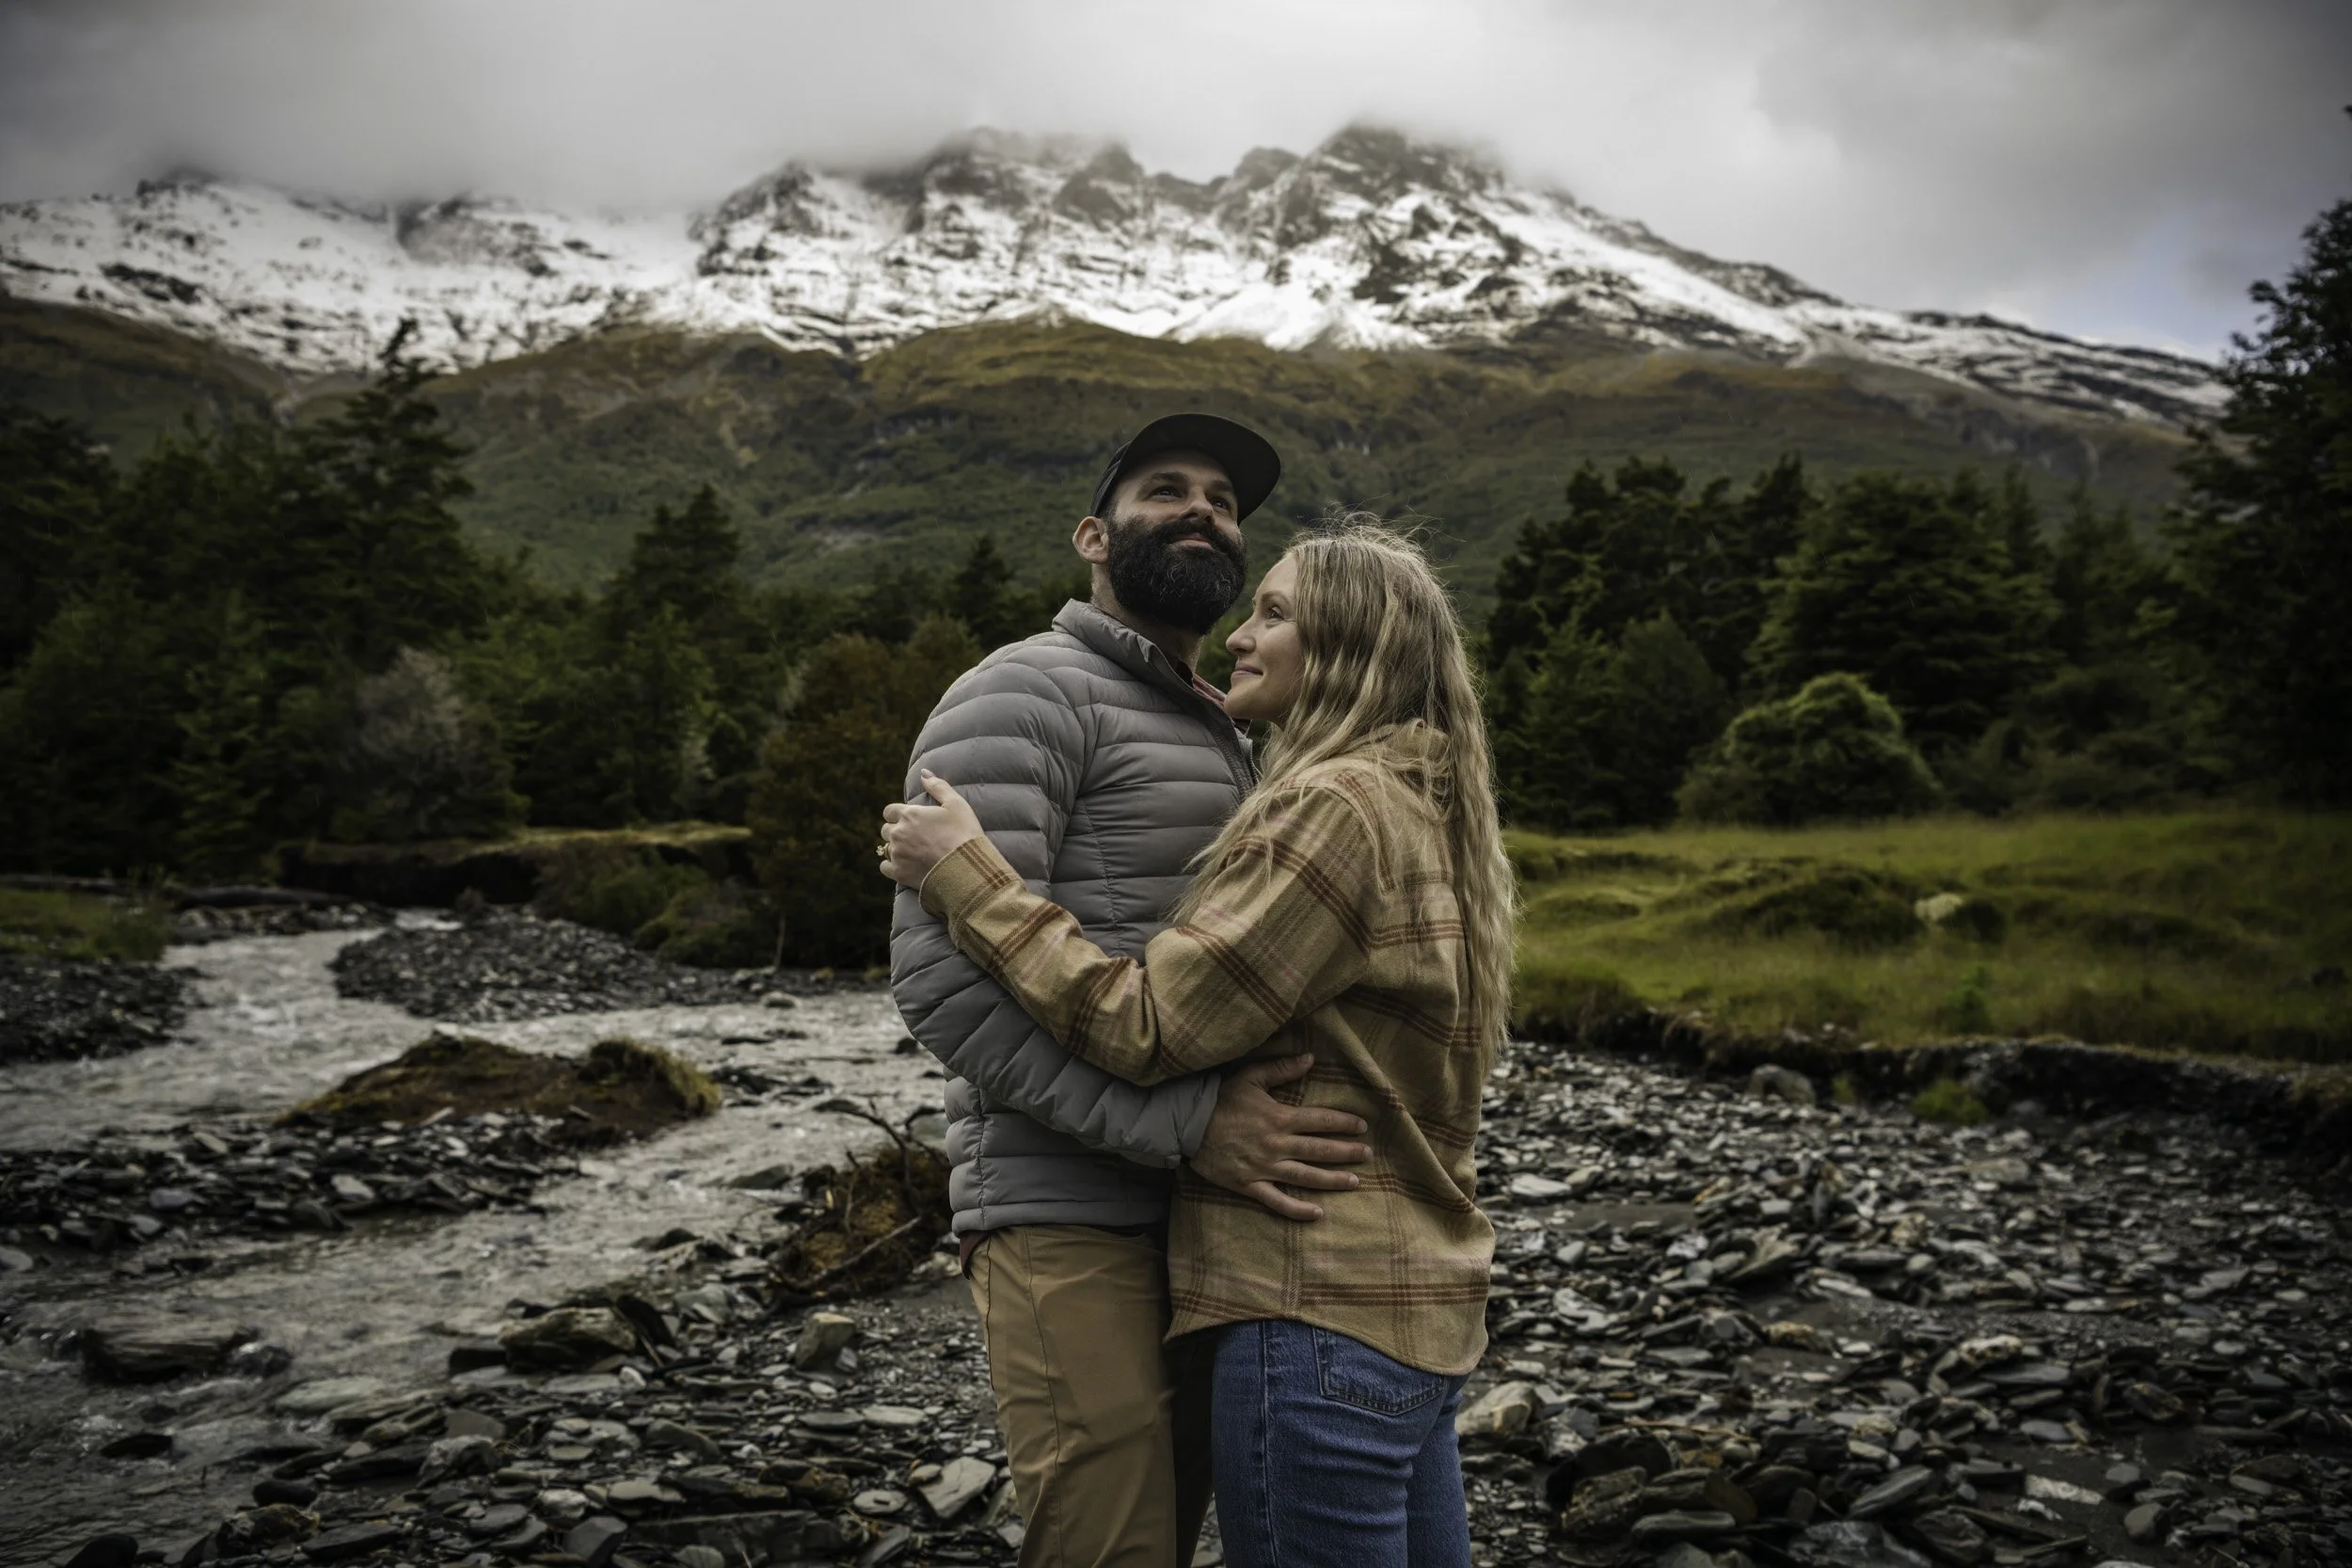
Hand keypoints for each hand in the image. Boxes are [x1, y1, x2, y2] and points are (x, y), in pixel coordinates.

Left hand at [879, 771, 985, 888]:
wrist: (967, 867)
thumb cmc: (964, 833)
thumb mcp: (956, 804)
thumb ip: (938, 786)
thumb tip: (924, 773)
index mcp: (910, 814)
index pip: (889, 811)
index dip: (898, 815)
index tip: (909, 821)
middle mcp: (899, 833)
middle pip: (886, 830)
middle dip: (896, 832)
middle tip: (914, 838)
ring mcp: (897, 853)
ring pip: (886, 848)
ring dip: (896, 849)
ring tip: (913, 853)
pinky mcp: (899, 872)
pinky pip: (885, 867)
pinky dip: (892, 866)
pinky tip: (906, 866)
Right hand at [1189, 1055, 1371, 1222]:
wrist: (1187, 1124)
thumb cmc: (1220, 1099)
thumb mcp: (1250, 1077)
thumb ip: (1281, 1069)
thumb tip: (1310, 1059)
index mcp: (1279, 1118)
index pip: (1320, 1121)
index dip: (1344, 1123)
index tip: (1363, 1126)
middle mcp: (1276, 1145)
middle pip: (1319, 1150)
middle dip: (1346, 1152)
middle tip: (1367, 1155)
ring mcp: (1264, 1167)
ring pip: (1305, 1177)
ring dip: (1332, 1180)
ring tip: (1354, 1182)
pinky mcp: (1249, 1185)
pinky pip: (1277, 1202)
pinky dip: (1298, 1209)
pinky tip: (1318, 1213)